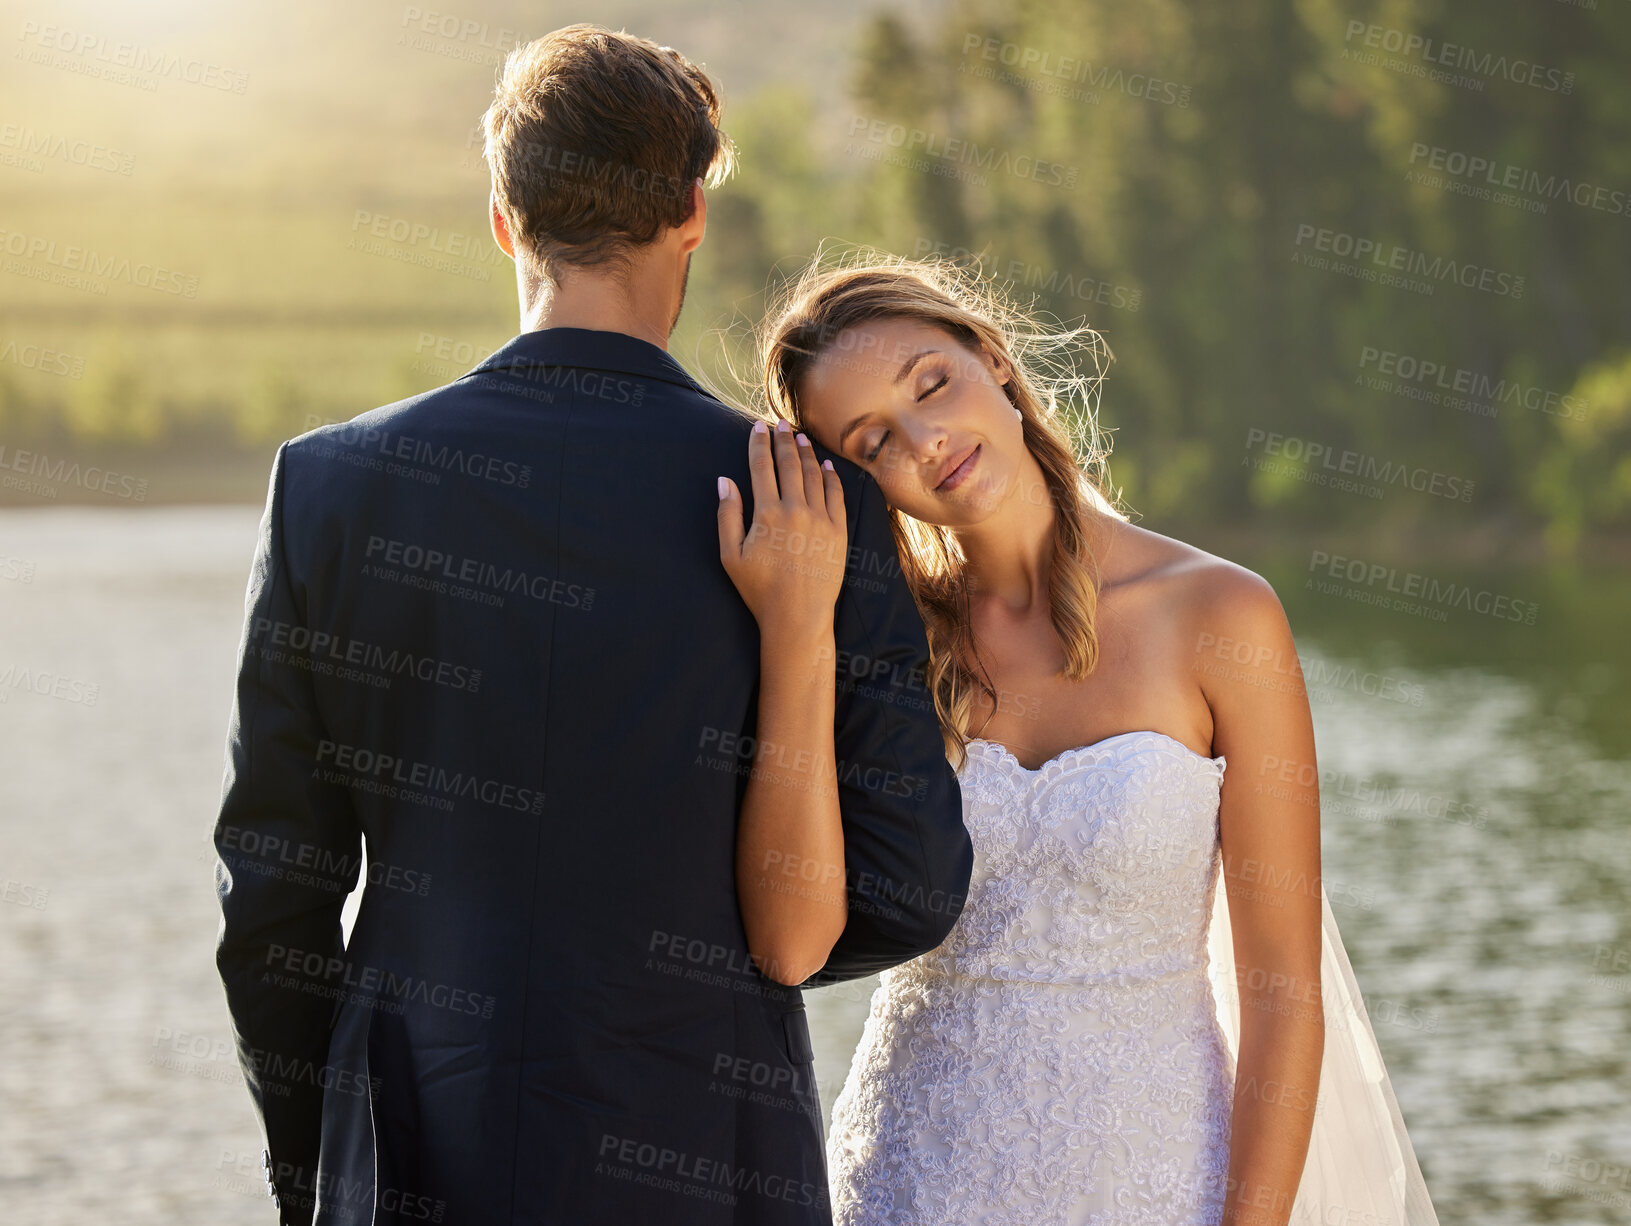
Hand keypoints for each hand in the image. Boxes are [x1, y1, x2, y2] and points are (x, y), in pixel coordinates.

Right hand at [717, 418, 847, 639]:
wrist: (797, 617)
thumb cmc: (759, 590)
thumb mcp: (731, 555)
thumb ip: (727, 515)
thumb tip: (724, 481)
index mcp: (766, 514)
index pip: (761, 468)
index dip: (759, 444)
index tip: (757, 426)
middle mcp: (796, 510)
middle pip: (789, 465)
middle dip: (783, 440)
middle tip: (780, 423)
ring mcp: (821, 520)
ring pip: (814, 476)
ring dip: (806, 453)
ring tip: (800, 437)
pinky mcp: (839, 532)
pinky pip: (836, 495)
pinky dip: (831, 477)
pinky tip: (826, 465)